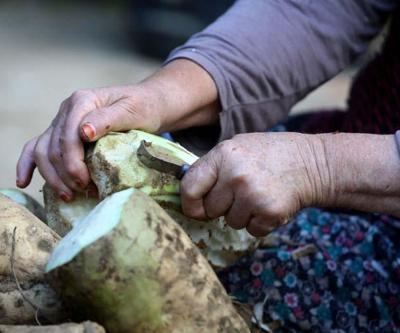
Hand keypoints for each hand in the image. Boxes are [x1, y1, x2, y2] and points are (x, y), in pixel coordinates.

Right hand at [16, 60, 218, 200]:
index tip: (86, 182)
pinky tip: (24, 181)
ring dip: (52, 175)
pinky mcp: (63, 132)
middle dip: (65, 173)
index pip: (67, 136)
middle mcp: (67, 110)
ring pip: (43, 150)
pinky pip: (37, 146)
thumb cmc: (143, 107)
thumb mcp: (132, 110)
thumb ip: (108, 119)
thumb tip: (84, 132)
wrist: (147, 103)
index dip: (73, 162)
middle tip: (83, 191)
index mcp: (82, 101)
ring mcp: (62, 121)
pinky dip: (28, 164)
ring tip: (68, 195)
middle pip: (53, 146)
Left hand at [180, 132, 329, 236]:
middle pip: (210, 209)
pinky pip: (250, 230)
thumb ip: (212, 166)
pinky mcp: (269, 212)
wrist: (311, 163)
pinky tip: (269, 204)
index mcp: (223, 155)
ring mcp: (253, 195)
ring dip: (242, 215)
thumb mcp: (237, 148)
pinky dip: (259, 223)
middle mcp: (235, 175)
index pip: (190, 188)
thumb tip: (188, 191)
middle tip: (241, 192)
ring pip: (230, 222)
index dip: (190, 203)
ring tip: (258, 194)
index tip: (196, 209)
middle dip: (222, 206)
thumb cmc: (269, 154)